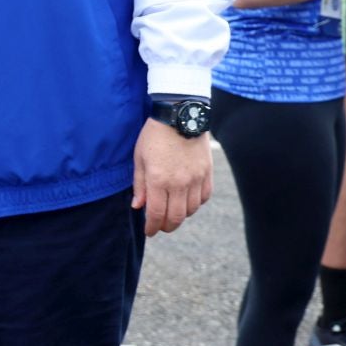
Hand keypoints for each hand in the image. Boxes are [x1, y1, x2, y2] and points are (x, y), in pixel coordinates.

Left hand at [132, 119, 212, 236]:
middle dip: (166, 226)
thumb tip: (138, 206)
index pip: (155, 214)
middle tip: (160, 226)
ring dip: (180, 215)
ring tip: (172, 211)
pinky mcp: (207, 173)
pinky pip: (203, 198)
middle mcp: (179, 183)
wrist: (180, 114)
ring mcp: (195, 179)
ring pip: (190, 210)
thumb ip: (139, 184)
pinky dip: (195, 204)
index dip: (152, 227)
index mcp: (158, 179)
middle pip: (175, 217)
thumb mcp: (139, 157)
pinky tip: (187, 200)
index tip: (149, 231)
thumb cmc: (155, 134)